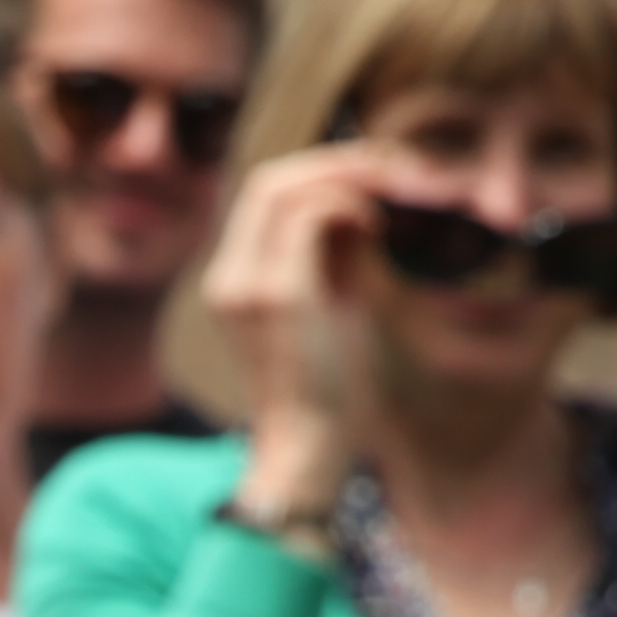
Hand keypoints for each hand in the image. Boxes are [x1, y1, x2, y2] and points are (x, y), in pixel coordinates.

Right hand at [196, 145, 393, 520]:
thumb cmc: (326, 391)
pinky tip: (379, 228)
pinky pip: (310, 216)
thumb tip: (363, 208)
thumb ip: (334, 257)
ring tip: (389, 196)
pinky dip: (349, 207)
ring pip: (285, 187)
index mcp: (233, 281)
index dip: (319, 172)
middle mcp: (227, 277)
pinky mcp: (277, 296)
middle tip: (389, 170)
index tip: (372, 179)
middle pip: (269, 180)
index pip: (265, 196)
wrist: (306, 452)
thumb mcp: (330, 309)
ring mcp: (245, 284)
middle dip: (335, 164)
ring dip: (346, 180)